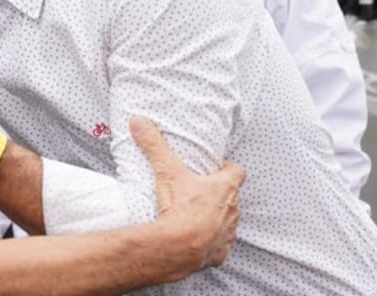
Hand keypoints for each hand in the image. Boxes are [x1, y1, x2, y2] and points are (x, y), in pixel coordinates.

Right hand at [131, 116, 242, 278]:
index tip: (217, 167)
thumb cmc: (181, 208)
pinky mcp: (220, 253)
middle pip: (232, 197)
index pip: (237, 171)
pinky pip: (220, 246)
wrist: (180, 247)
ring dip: (216, 218)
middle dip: (219, 194)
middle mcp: (232, 210)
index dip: (228, 168)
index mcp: (225, 188)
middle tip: (199, 191)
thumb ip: (154, 145)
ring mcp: (228, 233)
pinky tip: (195, 241)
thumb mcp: (166, 171)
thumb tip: (139, 122)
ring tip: (194, 216)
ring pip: (228, 222)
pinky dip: (210, 243)